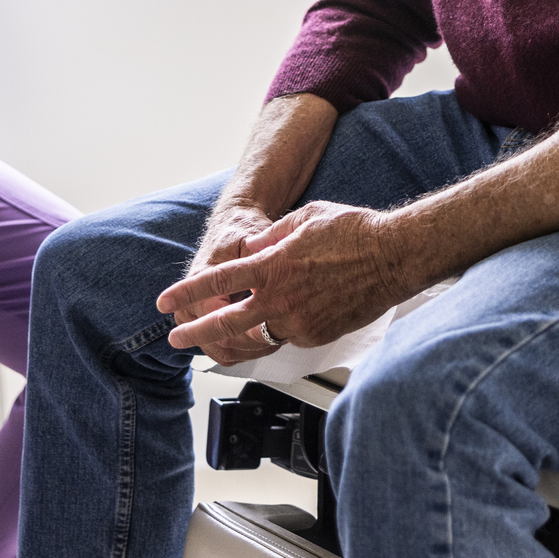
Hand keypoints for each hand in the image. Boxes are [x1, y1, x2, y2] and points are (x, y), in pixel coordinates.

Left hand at [158, 202, 417, 358]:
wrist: (394, 256)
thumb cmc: (354, 232)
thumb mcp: (304, 219)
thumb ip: (270, 237)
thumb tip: (251, 251)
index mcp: (273, 264)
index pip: (218, 281)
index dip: (187, 291)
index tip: (164, 301)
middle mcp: (282, 297)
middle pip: (226, 322)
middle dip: (195, 331)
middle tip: (176, 338)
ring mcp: (300, 320)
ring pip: (260, 333)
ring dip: (243, 333)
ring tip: (227, 335)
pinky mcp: (317, 335)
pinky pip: (289, 335)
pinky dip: (282, 327)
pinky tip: (288, 317)